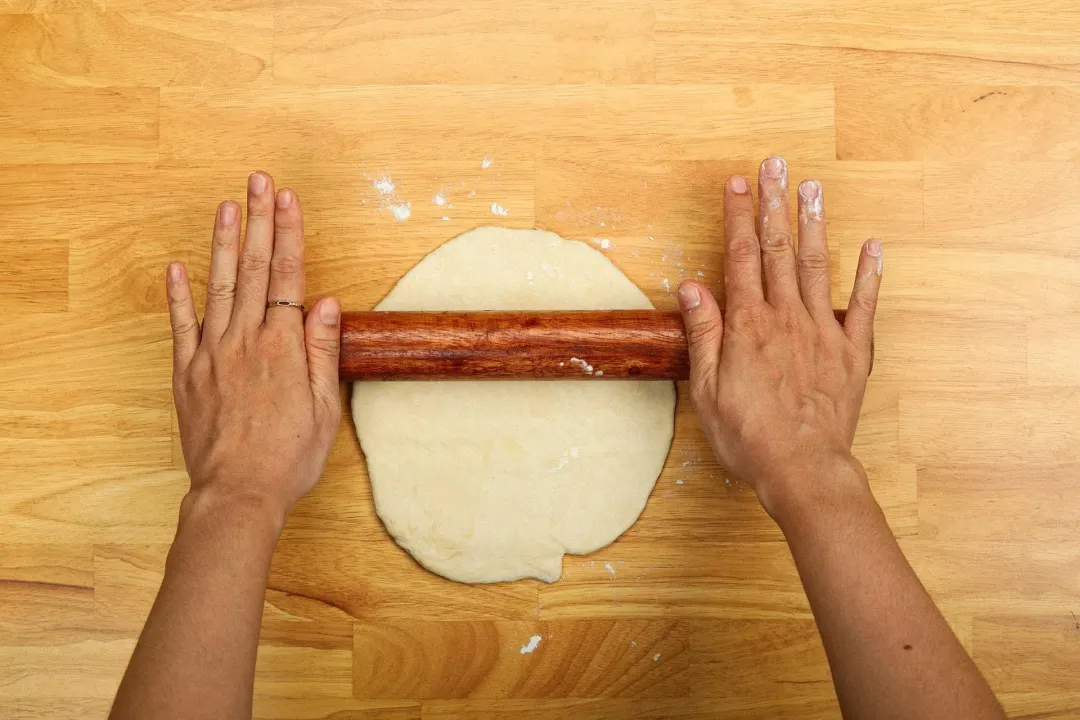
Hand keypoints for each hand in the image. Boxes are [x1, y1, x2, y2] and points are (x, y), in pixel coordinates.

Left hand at [165, 172, 341, 526]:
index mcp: (284, 347)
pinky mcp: (188, 373)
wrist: (239, 493)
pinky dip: (178, 295)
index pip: (289, 277)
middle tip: (258, 181)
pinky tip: (177, 267)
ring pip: (218, 287)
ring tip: (226, 206)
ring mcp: (212, 354)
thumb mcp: (324, 408)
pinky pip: (181, 326)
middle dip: (258, 221)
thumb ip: (323, 352)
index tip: (288, 199)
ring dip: (224, 244)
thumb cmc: (289, 456)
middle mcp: (246, 340)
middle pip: (255, 270)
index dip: (289, 234)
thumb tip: (326, 305)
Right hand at [676, 157, 881, 518]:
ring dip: (813, 224)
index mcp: (748, 326)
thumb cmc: (748, 436)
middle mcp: (786, 318)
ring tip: (812, 187)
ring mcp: (823, 332)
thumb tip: (691, 287)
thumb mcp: (707, 389)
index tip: (737, 183)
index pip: (739, 257)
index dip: (738, 217)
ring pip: (816, 266)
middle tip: (775, 165)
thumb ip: (703, 334)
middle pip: (777, 250)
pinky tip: (872, 246)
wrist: (803, 469)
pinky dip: (869, 275)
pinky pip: (863, 307)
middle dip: (774, 204)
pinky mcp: (852, 353)